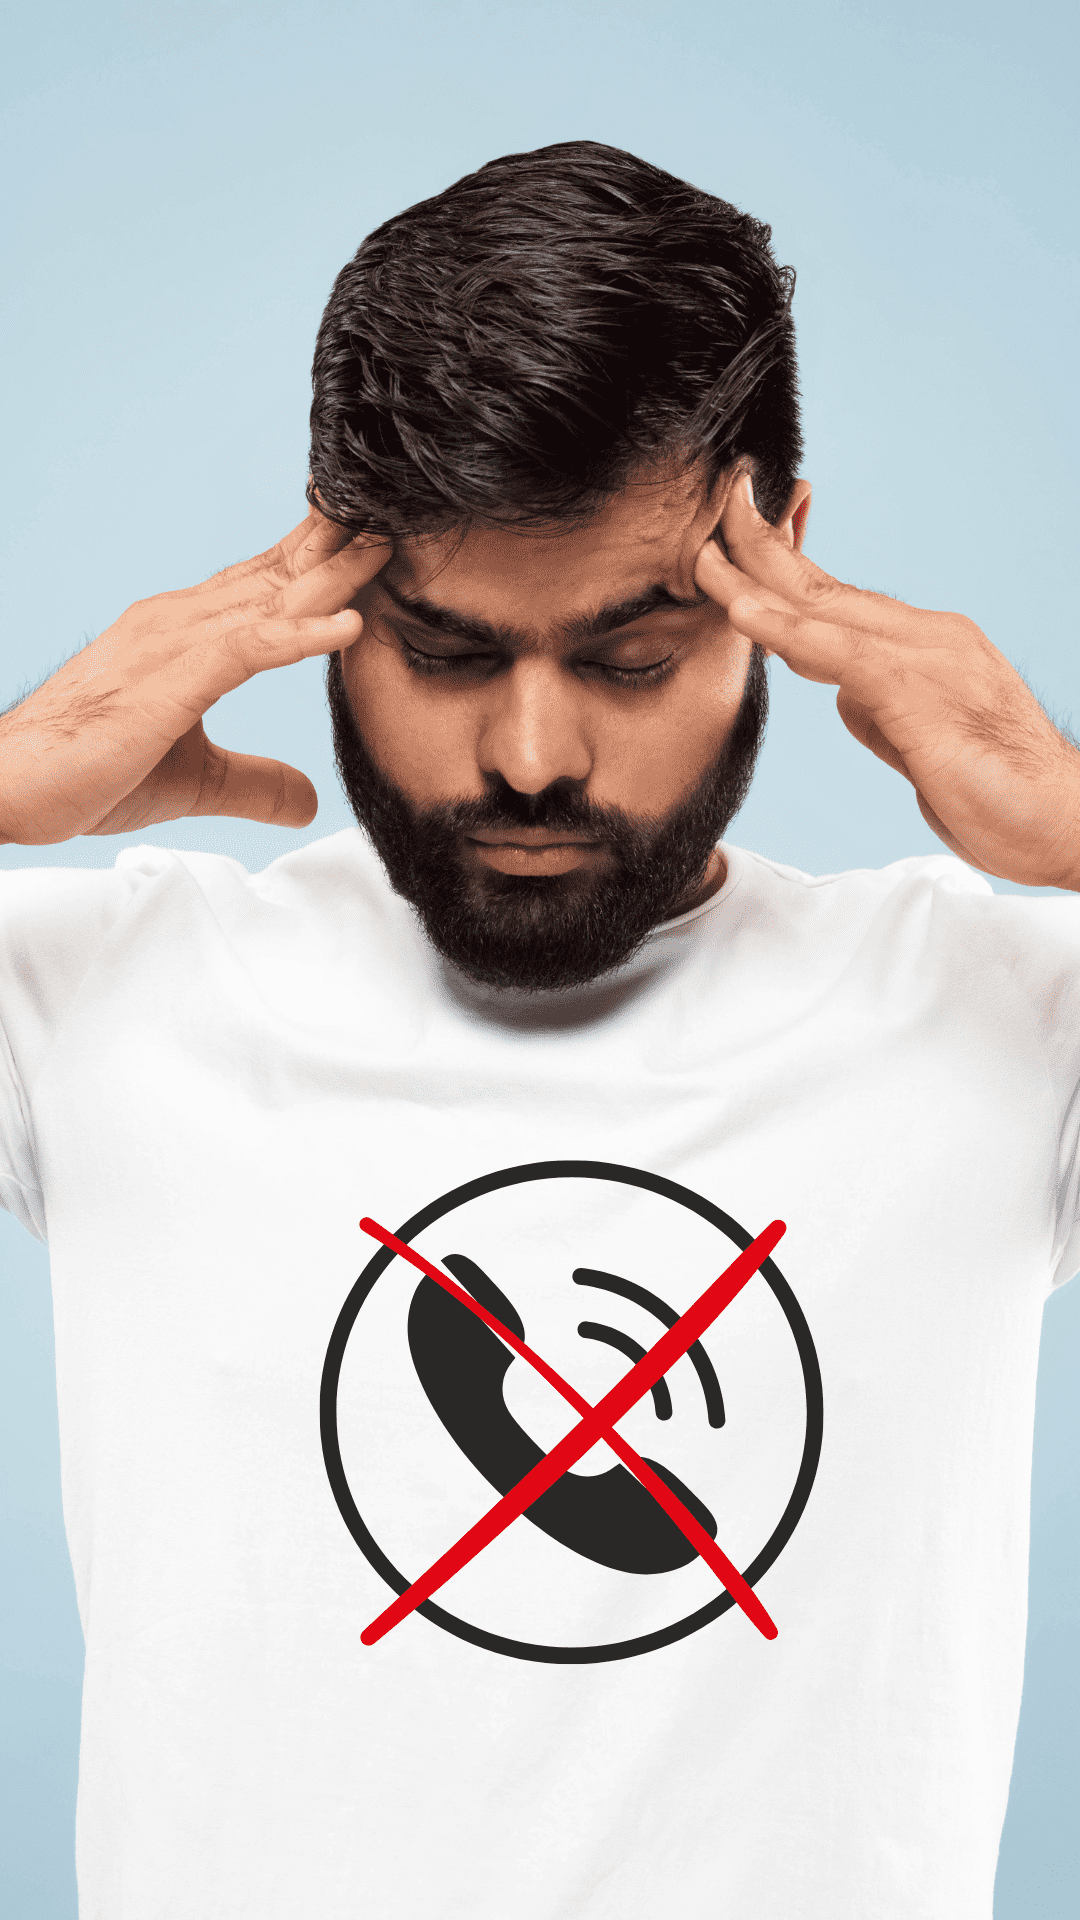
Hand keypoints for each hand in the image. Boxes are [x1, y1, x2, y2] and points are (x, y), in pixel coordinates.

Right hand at [0, 511, 388, 844]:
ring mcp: (173, 643)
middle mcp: (180, 621)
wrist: (11, 785)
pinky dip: (301, 636)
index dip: (320, 559)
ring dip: (334, 573)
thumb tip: (307, 798)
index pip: (264, 584)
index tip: (374, 536)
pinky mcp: (169, 681)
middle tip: (398, 510)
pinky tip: (349, 626)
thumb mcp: (196, 782)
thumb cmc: (87, 773)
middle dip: (338, 543)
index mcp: (184, 633)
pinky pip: (248, 649)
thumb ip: (253, 783)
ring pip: (270, 598)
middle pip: (276, 573)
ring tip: (390, 545)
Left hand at [695, 474, 1079, 889]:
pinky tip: (742, 611)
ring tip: (704, 557)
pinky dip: (785, 628)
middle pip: (825, 587)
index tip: (738, 547)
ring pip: (823, 609)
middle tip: (714, 511)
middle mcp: (929, 637)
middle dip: (762, 550)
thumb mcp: (922, 749)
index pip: (840, 601)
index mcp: (927, 647)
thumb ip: (881, 715)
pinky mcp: (921, 692)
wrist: (1065, 823)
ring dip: (755, 582)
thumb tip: (845, 699)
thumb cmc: (1002, 797)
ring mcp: (928, 658)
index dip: (786, 571)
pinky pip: (838, 652)